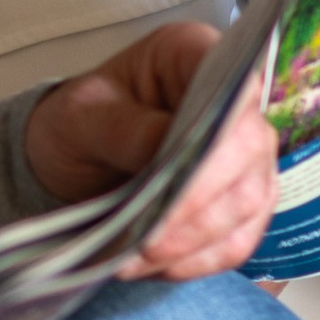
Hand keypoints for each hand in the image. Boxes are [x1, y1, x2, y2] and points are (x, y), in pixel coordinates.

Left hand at [25, 22, 279, 280]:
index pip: (233, 82)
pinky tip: (156, 264)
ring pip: (247, 202)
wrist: (72, 157)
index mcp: (193, 55)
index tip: (173, 174)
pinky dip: (198, 260)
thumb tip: (162, 149)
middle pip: (247, 150)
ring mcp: (246, 157)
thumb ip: (123, 127)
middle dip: (195, 202)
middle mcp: (233, 103)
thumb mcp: (81, 114)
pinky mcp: (242, 204)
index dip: (216, 130)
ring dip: (191, 240)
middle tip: (146, 237)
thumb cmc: (80, 121)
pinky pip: (238, 240)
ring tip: (136, 256)